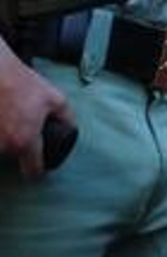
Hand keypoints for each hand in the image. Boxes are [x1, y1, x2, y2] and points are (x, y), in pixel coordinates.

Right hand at [0, 46, 74, 179]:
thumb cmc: (23, 85)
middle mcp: (3, 146)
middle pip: (15, 159)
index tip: (40, 164)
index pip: (32, 172)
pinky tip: (3, 119)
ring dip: (7, 140)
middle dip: (22, 148)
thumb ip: (67, 119)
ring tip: (13, 119)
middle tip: (26, 128)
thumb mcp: (56, 100)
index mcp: (24, 141)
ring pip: (2, 149)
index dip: (39, 170)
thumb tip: (70, 129)